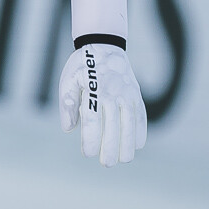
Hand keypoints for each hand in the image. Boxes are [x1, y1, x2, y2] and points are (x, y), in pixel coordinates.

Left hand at [58, 43, 147, 166]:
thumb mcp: (68, 80)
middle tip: (106, 163)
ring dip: (128, 143)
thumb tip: (69, 129)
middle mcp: (111, 93)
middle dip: (110, 148)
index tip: (88, 153)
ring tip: (125, 159)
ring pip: (130, 122)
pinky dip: (141, 129)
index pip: (92, 120)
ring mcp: (125, 93)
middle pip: (112, 125)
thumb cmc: (82, 67)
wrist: (104, 45)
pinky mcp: (135, 93)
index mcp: (92, 91)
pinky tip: (139, 144)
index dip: (90, 139)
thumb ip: (67, 104)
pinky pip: (140, 113)